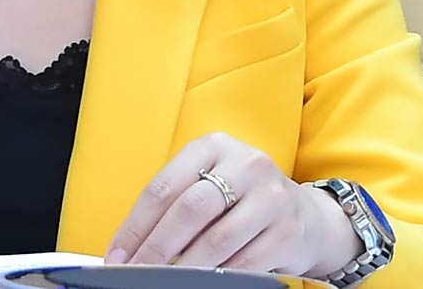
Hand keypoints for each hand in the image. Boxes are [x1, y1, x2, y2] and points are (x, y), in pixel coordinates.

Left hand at [105, 132, 360, 277]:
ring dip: (184, 268)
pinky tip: (201, 283)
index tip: (116, 256)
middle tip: (136, 274)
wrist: (305, 216)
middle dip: (156, 248)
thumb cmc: (242, 201)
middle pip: (189, 209)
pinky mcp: (287, 231)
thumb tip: (129, 248)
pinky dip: (216, 277)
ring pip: (216, 239)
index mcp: (214, 147)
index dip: (135, 226)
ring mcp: (270, 196)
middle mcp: (245, 164)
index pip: (164, 187)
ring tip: (163, 282)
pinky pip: (243, 263)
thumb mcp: (211, 185)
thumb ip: (176, 205)